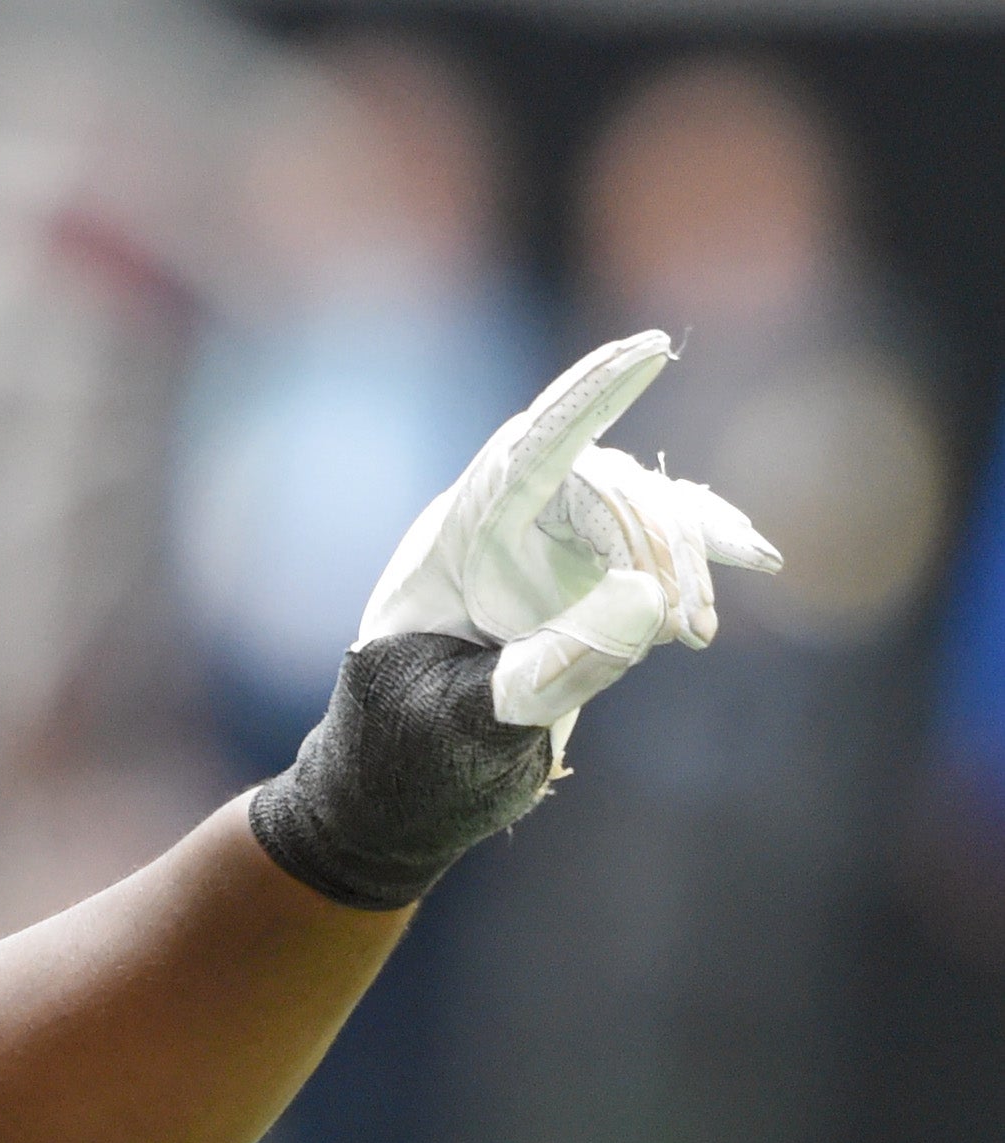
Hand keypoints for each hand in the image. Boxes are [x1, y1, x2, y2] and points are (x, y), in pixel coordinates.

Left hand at [360, 329, 782, 739]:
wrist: (394, 788)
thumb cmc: (410, 754)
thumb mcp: (470, 725)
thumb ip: (552, 671)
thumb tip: (649, 600)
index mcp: (456, 541)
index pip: (529, 450)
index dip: (590, 397)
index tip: (651, 349)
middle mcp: (503, 523)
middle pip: (609, 489)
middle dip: (662, 549)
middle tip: (689, 630)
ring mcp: (547, 541)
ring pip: (644, 512)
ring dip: (685, 565)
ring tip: (696, 634)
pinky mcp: (582, 569)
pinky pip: (655, 535)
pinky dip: (703, 550)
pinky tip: (753, 556)